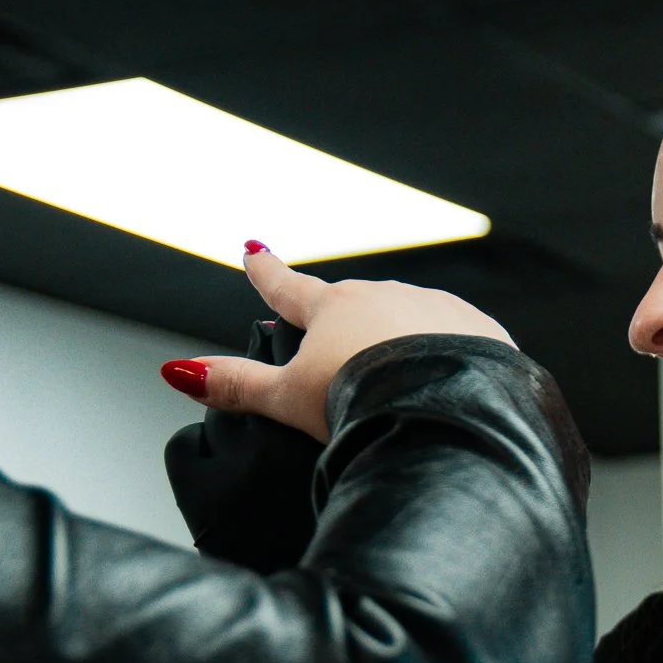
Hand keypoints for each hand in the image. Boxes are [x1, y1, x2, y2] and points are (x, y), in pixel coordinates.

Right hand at [161, 245, 513, 440]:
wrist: (444, 411)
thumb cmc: (362, 403)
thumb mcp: (288, 399)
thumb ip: (237, 385)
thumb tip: (178, 372)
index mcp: (335, 307)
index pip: (288, 285)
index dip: (267, 272)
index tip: (254, 251)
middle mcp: (387, 295)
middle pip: (355, 304)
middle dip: (346, 322)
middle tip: (342, 355)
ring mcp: (439, 308)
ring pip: (411, 319)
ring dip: (402, 341)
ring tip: (401, 384)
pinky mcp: (484, 332)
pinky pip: (460, 340)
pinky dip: (450, 356)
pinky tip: (449, 384)